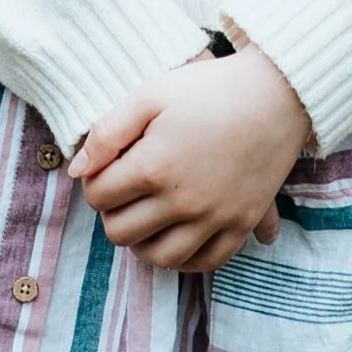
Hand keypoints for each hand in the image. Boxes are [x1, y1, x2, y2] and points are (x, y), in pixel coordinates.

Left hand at [69, 44, 311, 276]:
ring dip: (143, 243)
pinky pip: (205, 263)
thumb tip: (76, 170)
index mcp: (155, 167)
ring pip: (160, 258)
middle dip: (112, 214)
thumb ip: (108, 132)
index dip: (93, 182)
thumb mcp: (151, 93)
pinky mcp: (240, 225)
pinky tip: (178, 237)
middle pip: (122, 233)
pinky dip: (185, 259)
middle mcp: (183, 202)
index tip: (105, 168)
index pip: (99, 197)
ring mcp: (214, 218)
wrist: (275, 93)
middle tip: (122, 193)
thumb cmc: (209, 88)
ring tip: (144, 219)